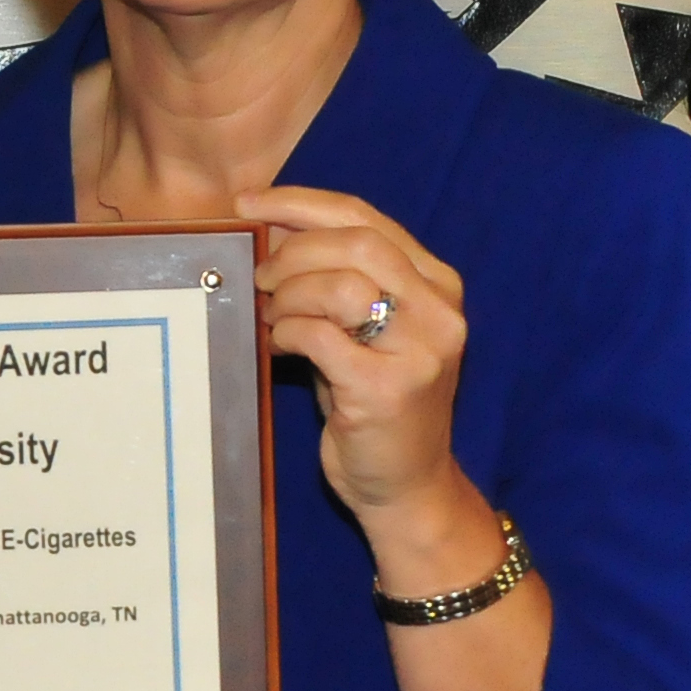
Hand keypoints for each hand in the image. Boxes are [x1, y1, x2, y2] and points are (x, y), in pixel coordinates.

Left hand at [240, 186, 490, 584]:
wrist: (407, 487)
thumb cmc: (375, 404)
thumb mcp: (367, 331)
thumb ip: (338, 279)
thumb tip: (271, 231)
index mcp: (438, 283)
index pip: (365, 218)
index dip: (300, 203)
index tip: (249, 204)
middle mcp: (440, 310)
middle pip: (354, 243)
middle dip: (291, 253)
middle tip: (260, 279)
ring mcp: (421, 350)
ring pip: (340, 285)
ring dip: (288, 296)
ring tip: (272, 317)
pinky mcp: (389, 389)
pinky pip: (320, 336)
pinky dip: (287, 333)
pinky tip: (279, 348)